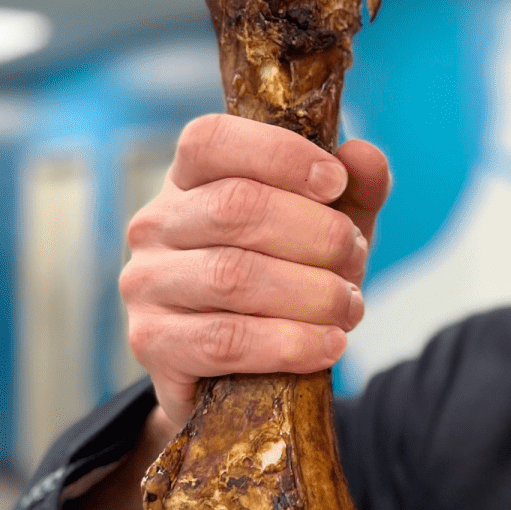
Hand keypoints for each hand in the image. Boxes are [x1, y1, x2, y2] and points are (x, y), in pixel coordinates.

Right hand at [119, 113, 389, 425]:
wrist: (245, 370)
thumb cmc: (289, 276)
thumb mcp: (329, 228)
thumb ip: (355, 189)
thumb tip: (363, 156)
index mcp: (192, 179)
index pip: (211, 139)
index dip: (280, 154)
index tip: (335, 181)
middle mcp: (157, 224)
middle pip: (236, 208)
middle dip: (317, 234)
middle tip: (354, 258)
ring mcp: (147, 284)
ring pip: (232, 276)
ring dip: (312, 293)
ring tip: (349, 306)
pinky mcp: (153, 344)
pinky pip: (226, 341)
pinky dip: (291, 343)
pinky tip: (330, 344)